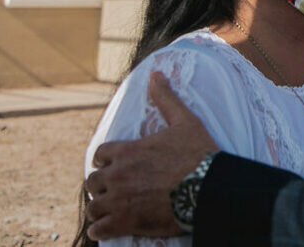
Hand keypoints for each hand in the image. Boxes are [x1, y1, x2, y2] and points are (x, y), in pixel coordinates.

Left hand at [85, 71, 218, 239]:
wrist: (209, 187)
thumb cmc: (198, 154)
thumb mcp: (184, 121)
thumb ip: (166, 99)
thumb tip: (156, 74)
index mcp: (128, 151)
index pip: (100, 155)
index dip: (105, 161)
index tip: (112, 166)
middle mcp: (119, 174)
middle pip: (93, 182)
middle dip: (101, 186)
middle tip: (113, 190)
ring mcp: (120, 200)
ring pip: (94, 207)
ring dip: (99, 208)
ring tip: (107, 211)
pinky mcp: (126, 222)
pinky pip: (99, 229)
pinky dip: (101, 229)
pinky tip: (106, 228)